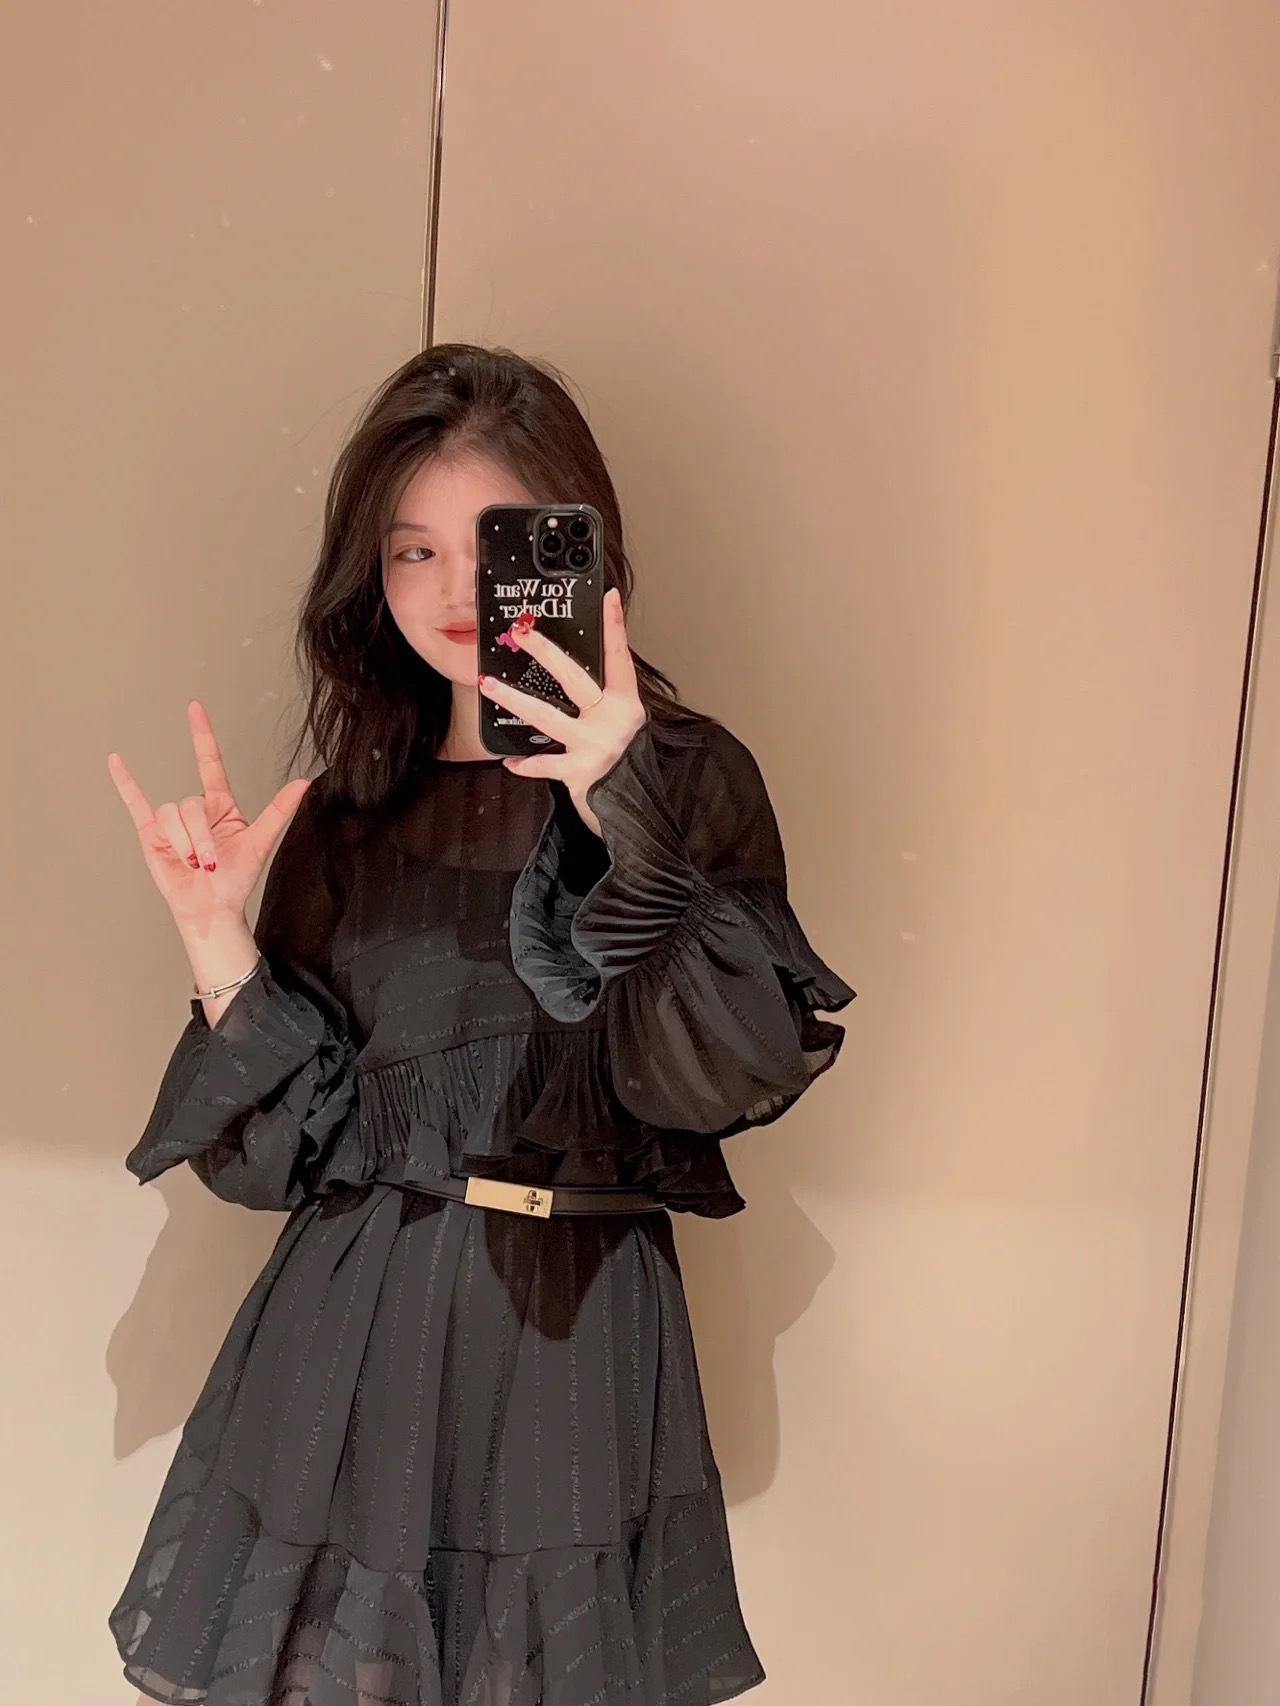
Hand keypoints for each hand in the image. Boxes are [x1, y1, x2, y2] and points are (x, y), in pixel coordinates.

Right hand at [108, 700, 311, 930]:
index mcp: (220, 805)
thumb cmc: (236, 879)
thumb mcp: (260, 842)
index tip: (195, 708)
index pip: (210, 762)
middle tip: (209, 864)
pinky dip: (126, 784)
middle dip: (200, 837)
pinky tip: (116, 762)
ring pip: (171, 814)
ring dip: (184, 841)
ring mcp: (173, 821)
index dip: (202, 735)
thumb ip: (280, 810)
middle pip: (191, 805)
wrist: (212, 909)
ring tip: (193, 865)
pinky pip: (136, 804)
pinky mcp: (152, 834)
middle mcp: (195, 809)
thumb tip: (304, 782)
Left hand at [478, 587, 645, 834]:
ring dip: (514, 699)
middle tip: (521, 631)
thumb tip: (569, 669)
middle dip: (545, 652)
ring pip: (547, 716)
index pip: (619, 658)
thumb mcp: (622, 723)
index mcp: (625, 703)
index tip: (607, 596)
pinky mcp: (579, 772)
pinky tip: (508, 761)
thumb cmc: (624, 762)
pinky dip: (526, 764)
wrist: (634, 807)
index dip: (614, 626)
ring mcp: (595, 745)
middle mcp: (613, 720)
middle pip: (574, 678)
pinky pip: (544, 765)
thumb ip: (602, 699)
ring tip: (488, 685)